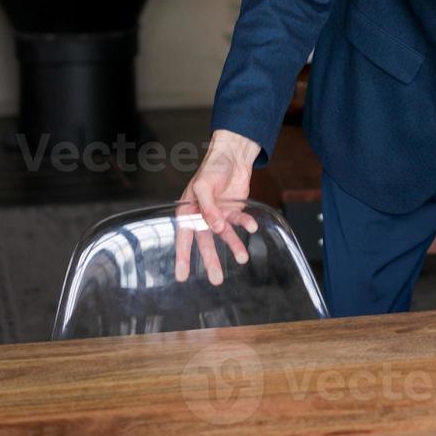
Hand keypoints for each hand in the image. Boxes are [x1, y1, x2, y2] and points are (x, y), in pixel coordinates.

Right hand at [174, 129, 261, 285]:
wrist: (232, 155)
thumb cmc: (211, 168)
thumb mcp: (203, 185)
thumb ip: (208, 207)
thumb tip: (215, 228)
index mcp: (188, 210)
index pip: (183, 237)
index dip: (182, 256)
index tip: (181, 276)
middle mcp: (203, 216)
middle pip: (205, 241)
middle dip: (211, 260)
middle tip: (216, 280)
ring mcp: (219, 214)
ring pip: (225, 234)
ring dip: (234, 246)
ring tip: (242, 258)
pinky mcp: (234, 210)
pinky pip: (240, 220)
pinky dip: (246, 223)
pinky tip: (253, 226)